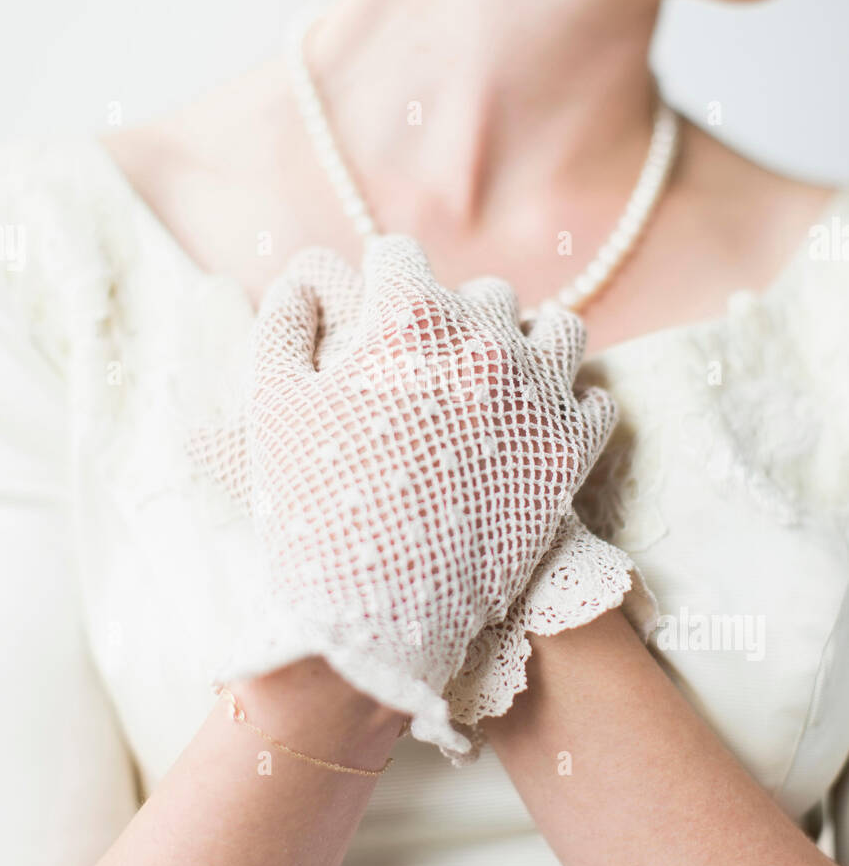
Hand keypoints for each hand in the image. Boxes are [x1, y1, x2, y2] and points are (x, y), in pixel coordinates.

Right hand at [190, 234, 618, 758]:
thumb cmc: (312, 506)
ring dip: (527, 342)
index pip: (401, 254)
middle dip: (454, 315)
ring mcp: (539, 395)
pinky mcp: (573, 452)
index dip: (378, 276)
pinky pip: (596, 398)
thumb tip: (299, 281)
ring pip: (558, 328)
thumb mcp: (270, 404)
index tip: (374, 301)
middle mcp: (486, 340)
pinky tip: (538, 424)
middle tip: (429, 358)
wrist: (379, 610)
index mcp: (409, 317)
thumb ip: (282, 322)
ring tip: (498, 376)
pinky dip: (571, 403)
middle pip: (482, 290)